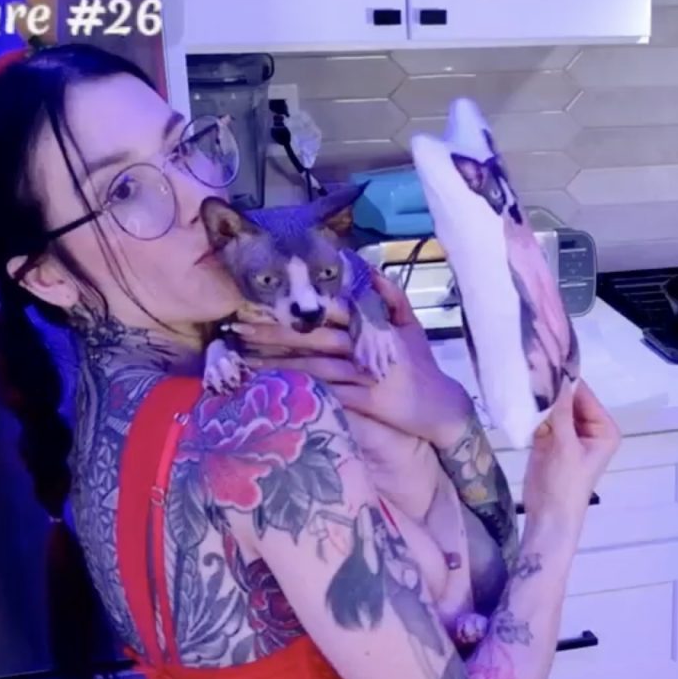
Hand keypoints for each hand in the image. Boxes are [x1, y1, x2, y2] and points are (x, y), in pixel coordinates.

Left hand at [225, 272, 474, 446]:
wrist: (440, 408)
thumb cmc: (422, 366)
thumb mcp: (411, 326)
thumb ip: (392, 297)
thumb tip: (370, 270)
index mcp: (374, 324)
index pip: (329, 308)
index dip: (296, 304)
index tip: (264, 301)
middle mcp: (366, 346)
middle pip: (312, 335)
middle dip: (273, 331)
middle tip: (237, 329)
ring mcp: (363, 374)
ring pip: (312, 364)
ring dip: (276, 362)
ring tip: (244, 359)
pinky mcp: (362, 400)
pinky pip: (324, 391)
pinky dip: (298, 387)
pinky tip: (271, 387)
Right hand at [520, 380, 618, 522]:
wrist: (548, 517)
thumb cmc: (565, 484)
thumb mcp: (565, 445)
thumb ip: (560, 410)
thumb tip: (558, 374)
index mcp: (604, 428)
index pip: (584, 394)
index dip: (564, 380)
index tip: (542, 360)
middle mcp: (589, 427)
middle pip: (568, 398)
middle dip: (549, 388)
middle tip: (526, 368)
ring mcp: (569, 433)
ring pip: (553, 407)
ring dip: (539, 398)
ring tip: (519, 379)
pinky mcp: (550, 439)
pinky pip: (542, 417)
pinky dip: (532, 411)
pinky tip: (517, 398)